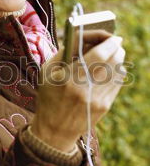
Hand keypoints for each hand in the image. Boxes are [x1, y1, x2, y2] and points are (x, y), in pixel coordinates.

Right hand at [31, 31, 125, 151]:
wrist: (54, 130)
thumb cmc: (49, 95)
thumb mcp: (47, 71)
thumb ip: (65, 50)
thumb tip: (87, 35)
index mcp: (67, 78)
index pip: (98, 54)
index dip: (108, 41)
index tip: (111, 36)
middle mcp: (84, 89)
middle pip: (112, 60)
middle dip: (116, 47)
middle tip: (114, 42)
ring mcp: (96, 99)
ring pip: (118, 70)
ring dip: (118, 58)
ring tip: (113, 54)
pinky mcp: (104, 106)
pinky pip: (117, 82)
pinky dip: (117, 72)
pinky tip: (112, 69)